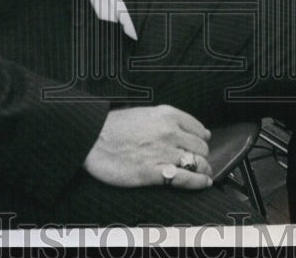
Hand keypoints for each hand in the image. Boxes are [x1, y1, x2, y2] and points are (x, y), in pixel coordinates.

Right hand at [83, 105, 213, 189]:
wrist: (92, 139)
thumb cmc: (113, 127)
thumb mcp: (143, 113)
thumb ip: (164, 120)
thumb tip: (182, 128)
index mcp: (166, 115)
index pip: (198, 128)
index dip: (202, 137)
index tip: (202, 142)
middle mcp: (169, 132)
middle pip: (200, 146)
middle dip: (202, 154)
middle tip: (199, 159)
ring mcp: (163, 153)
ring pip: (196, 162)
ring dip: (203, 168)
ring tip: (204, 171)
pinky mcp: (154, 173)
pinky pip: (185, 179)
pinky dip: (198, 182)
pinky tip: (203, 182)